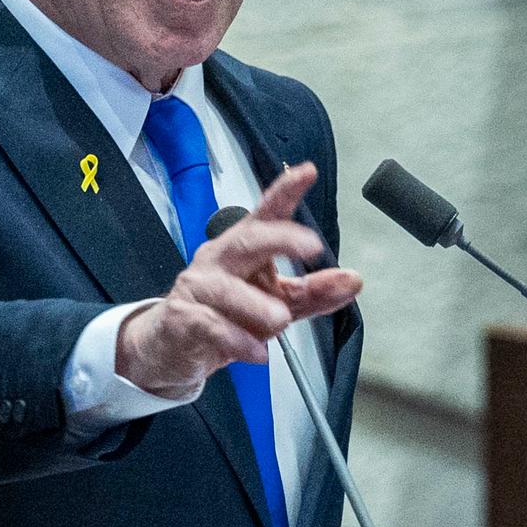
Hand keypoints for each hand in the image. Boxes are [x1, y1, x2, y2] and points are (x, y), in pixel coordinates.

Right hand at [114, 161, 360, 398]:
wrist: (174, 347)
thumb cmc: (227, 314)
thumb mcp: (278, 302)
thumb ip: (315, 292)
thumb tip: (353, 281)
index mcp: (244, 248)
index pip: (266, 214)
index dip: (285, 191)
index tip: (307, 173)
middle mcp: (220, 259)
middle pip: (248, 239)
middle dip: (280, 238)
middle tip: (312, 247)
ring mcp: (198, 287)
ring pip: (228, 288)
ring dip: (257, 304)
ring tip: (280, 320)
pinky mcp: (183, 318)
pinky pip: (211, 326)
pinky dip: (238, 340)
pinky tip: (257, 353)